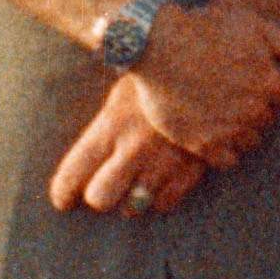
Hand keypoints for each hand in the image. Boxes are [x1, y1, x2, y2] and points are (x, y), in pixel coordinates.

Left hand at [49, 83, 206, 220]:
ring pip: (133, 207)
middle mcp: (133, 149)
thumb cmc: (164, 75)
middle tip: (104, 186)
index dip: (63, 192)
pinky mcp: (191, 171)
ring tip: (136, 181)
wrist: (216, 71)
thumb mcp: (126, 88)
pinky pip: (165, 203)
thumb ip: (105, 122)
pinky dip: (161, 196)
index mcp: (111, 125)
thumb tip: (86, 145)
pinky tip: (162, 178)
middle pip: (100, 199)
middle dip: (100, 195)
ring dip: (131, 198)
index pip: (73, 173)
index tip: (64, 198)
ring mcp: (163, 163)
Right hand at [130, 0, 279, 168]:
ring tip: (222, 112)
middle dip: (257, 108)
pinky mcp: (203, 144)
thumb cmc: (206, 28)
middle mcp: (253, 111)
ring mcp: (228, 130)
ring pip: (250, 141)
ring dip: (242, 130)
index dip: (274, 87)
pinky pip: (227, 161)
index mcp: (270, 82)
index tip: (255, 79)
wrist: (158, 43)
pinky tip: (212, 132)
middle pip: (268, 119)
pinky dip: (224, 151)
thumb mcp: (253, 25)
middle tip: (234, 93)